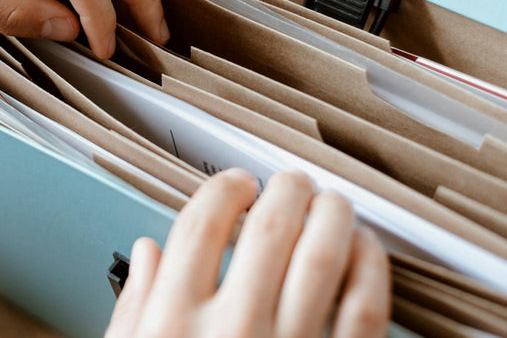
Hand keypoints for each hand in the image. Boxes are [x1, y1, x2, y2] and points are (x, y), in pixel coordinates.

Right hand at [106, 169, 390, 337]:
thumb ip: (136, 307)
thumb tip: (147, 252)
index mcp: (173, 324)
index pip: (202, 223)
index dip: (224, 188)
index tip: (236, 184)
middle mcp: (233, 331)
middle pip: (270, 226)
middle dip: (285, 190)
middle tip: (291, 183)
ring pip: (324, 253)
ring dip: (333, 214)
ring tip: (331, 203)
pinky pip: (366, 306)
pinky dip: (371, 266)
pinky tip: (364, 250)